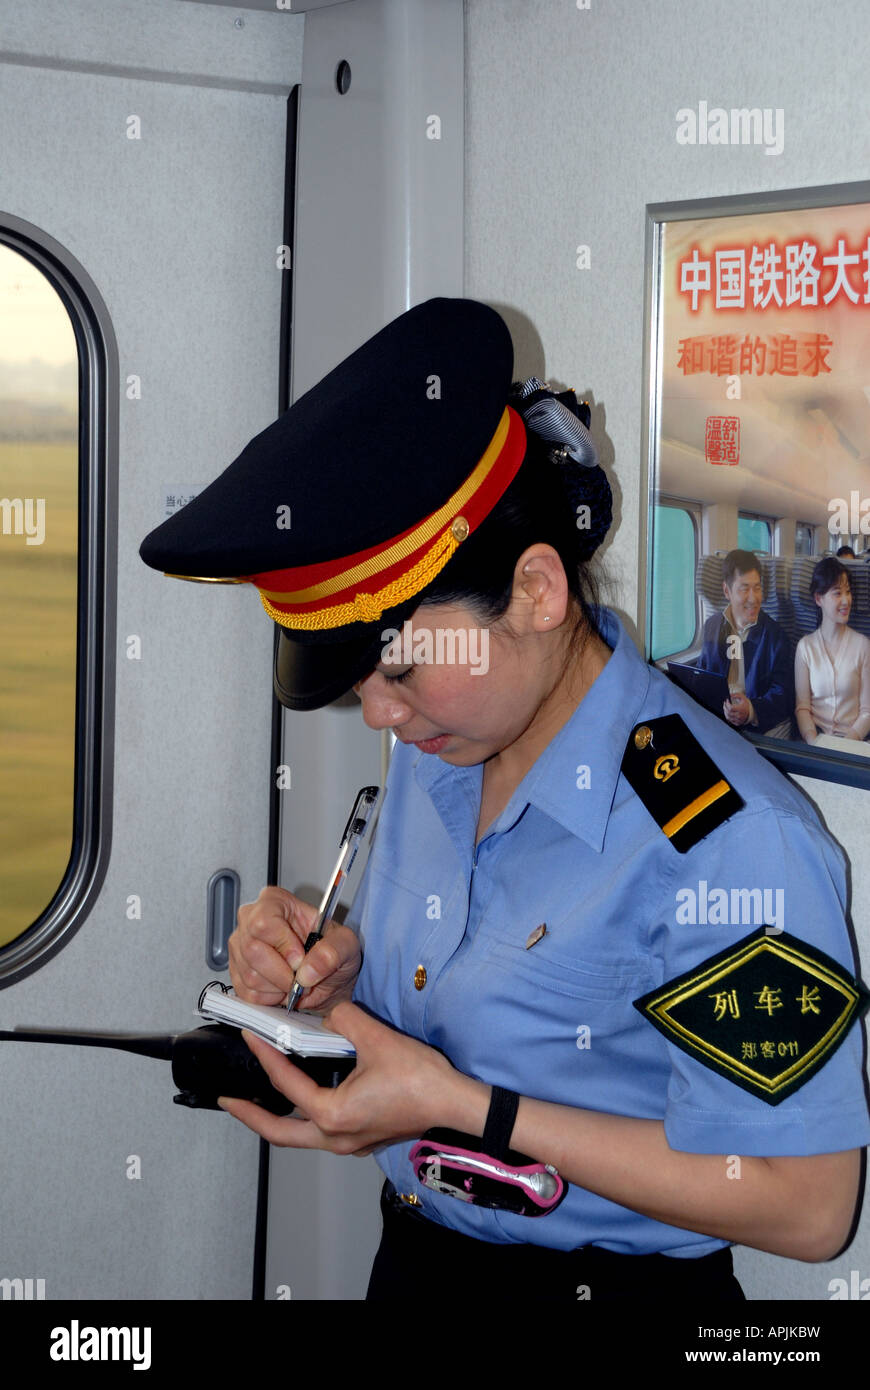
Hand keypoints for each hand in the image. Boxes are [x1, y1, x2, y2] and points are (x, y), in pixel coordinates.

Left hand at [217, 1002, 462, 1155]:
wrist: (455, 1104)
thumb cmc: (420, 1079)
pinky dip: (302, 1116)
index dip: (264, 1057)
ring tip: (259, 1099)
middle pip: (278, 1133)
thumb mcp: (377, 1039)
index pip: (285, 1084)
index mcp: (332, 1115)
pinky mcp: (362, 1139)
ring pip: (298, 1136)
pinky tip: (304, 1096)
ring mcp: (348, 1143)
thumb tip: (329, 1015)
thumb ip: (344, 1020)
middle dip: (249, 1115)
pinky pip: (319, 1131)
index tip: (249, 1038)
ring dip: (276, 1118)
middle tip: (227, 1100)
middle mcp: (335, 1136)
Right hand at [228, 885, 360, 1012]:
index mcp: (276, 902)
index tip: (300, 960)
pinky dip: (269, 998)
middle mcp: (251, 920)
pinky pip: (247, 992)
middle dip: (281, 973)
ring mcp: (240, 946)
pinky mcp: (236, 972)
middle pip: (252, 949)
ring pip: (249, 974)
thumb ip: (333, 952)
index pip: (264, 922)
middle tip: (301, 977)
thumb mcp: (346, 945)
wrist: (327, 978)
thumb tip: (308, 970)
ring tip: (294, 981)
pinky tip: (281, 988)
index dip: (283, 945)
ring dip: (278, 987)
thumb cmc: (332, 952)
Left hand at [724, 693, 750, 725]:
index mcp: (741, 709)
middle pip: (728, 712)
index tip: (727, 700)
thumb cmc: (747, 705)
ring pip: (728, 717)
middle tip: (725, 704)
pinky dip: (728, 717)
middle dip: (725, 707)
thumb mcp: (743, 698)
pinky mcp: (738, 723)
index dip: (727, 704)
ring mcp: (739, 720)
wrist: (752, 712)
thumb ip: (737, 695)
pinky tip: (728, 713)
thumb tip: (730, 694)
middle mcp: (740, 715)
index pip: (730, 708)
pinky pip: (730, 721)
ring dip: (725, 712)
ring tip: (725, 708)